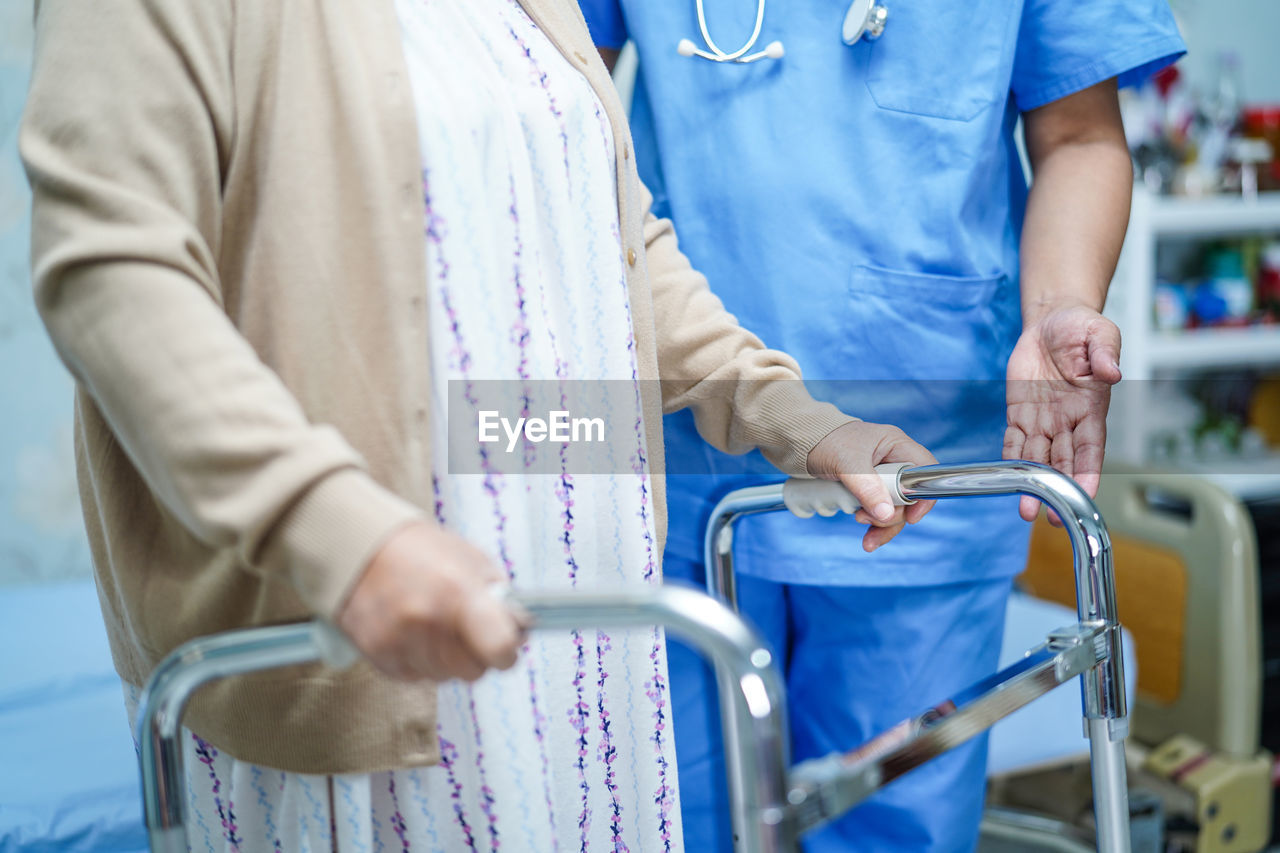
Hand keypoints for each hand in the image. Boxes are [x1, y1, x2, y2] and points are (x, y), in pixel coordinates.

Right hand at [336, 521, 525, 681]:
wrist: (360, 549)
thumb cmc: (420, 551)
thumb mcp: (470, 560)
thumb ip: (498, 597)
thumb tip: (519, 630)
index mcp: (457, 592)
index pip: (499, 647)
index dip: (507, 652)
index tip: (506, 647)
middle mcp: (427, 620)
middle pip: (473, 672)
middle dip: (476, 655)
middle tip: (465, 630)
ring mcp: (399, 641)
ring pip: (444, 678)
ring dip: (446, 659)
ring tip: (435, 624)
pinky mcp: (378, 655)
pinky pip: (415, 677)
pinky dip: (420, 661)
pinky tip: (413, 632)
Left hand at [806, 421, 937, 551]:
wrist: (797, 443)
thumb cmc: (823, 441)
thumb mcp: (846, 463)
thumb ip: (867, 487)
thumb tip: (886, 514)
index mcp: (895, 445)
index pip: (924, 471)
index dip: (924, 496)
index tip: (911, 517)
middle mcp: (891, 461)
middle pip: (908, 497)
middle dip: (891, 515)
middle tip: (864, 517)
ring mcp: (879, 477)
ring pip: (893, 508)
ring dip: (881, 525)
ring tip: (862, 530)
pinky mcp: (866, 489)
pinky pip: (877, 511)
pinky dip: (872, 525)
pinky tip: (865, 536)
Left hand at [1004, 304, 1121, 521]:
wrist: (1053, 320)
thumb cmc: (1082, 328)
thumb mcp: (1100, 333)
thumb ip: (1105, 354)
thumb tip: (1112, 372)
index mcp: (1091, 406)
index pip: (1091, 447)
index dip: (1087, 471)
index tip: (1084, 495)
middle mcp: (1067, 420)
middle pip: (1063, 461)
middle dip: (1057, 489)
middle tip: (1052, 518)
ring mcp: (1043, 419)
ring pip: (1037, 458)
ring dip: (1031, 484)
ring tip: (1026, 510)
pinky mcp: (1020, 412)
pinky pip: (1013, 440)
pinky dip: (1010, 460)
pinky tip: (1005, 481)